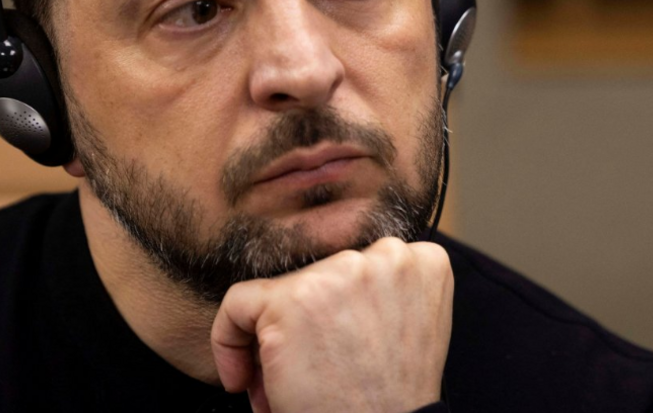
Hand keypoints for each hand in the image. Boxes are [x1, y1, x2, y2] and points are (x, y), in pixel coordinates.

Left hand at [210, 237, 453, 412]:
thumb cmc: (389, 396)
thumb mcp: (409, 326)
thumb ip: (382, 287)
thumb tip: (324, 275)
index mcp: (423, 260)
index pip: (362, 263)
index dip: (341, 307)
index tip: (336, 344)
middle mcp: (387, 254)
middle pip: (320, 274)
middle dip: (308, 324)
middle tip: (314, 370)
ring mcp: (339, 273)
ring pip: (281, 290)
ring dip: (277, 336)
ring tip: (292, 380)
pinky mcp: (292, 300)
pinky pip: (239, 303)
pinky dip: (229, 340)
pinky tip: (245, 378)